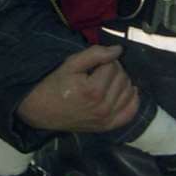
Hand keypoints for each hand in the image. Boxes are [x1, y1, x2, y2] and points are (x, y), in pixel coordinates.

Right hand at [16, 44, 140, 132]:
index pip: (113, 66)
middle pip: (123, 78)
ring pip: (129, 92)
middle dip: (114, 70)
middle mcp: (103, 107)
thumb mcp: (71, 64)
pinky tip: (128, 91)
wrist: (42, 111)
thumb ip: (95, 54)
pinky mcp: (107, 126)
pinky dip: (133, 100)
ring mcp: (107, 119)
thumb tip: (118, 49)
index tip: (95, 63)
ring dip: (122, 82)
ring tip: (108, 80)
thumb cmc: (55, 85)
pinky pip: (130, 112)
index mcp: (93, 90)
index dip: (105, 60)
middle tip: (100, 70)